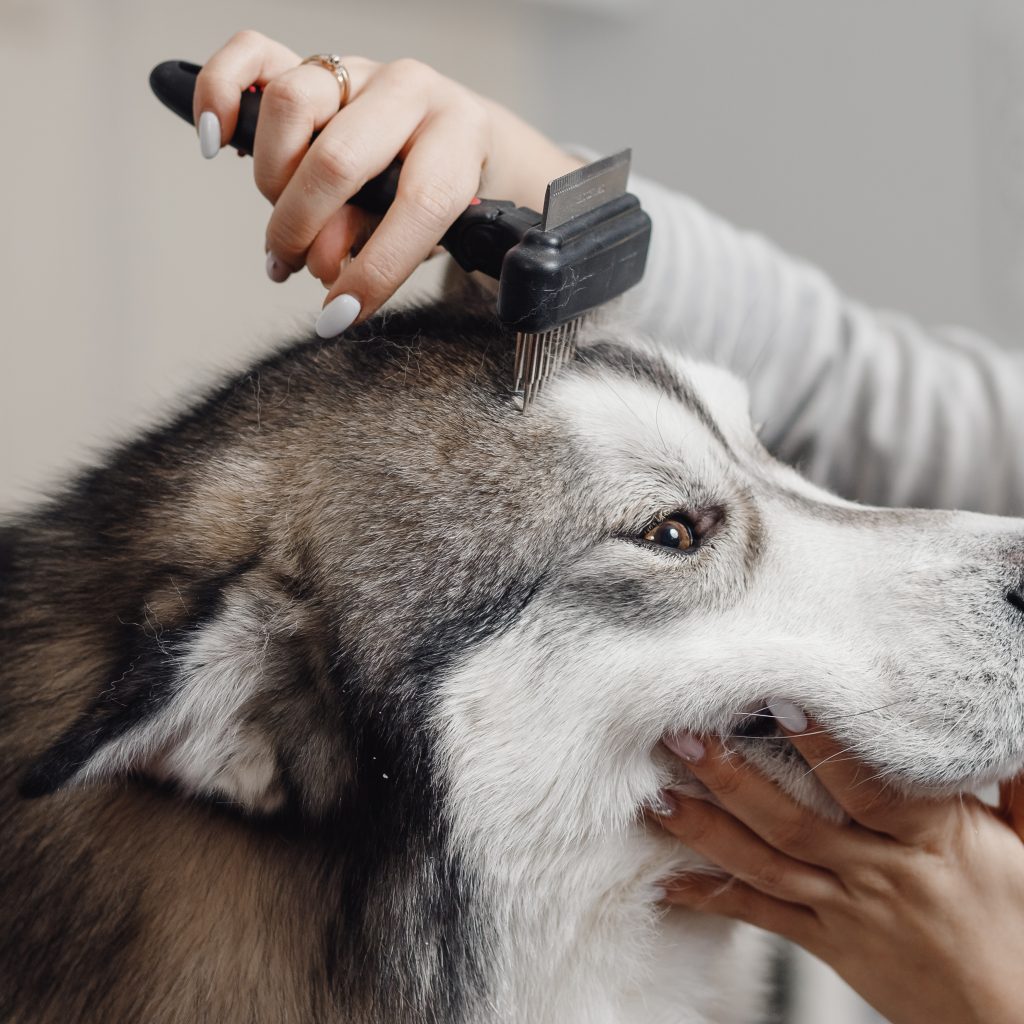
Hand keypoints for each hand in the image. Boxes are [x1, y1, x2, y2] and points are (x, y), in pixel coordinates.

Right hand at [194, 30, 581, 333]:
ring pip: (290, 106)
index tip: (339, 317)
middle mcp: (410, 92)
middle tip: (294, 266)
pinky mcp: (315, 63)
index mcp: (456, 138)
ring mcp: (359, 70)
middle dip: (303, 229)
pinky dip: (219, 93)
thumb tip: (321, 259)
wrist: (460, 142)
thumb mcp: (431, 236)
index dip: (374, 271)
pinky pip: (251, 54)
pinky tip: (217, 141)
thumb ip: (381, 245)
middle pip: (337, 158)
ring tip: (284, 223)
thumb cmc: (444, 198)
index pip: (418, 205)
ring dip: (273, 182)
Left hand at [656, 711, 1023, 1023]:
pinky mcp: (831, 944)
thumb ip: (1013, 785)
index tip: (777, 702)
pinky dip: (714, 900)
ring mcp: (849, 911)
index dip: (823, 745)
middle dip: (732, 779)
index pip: (869, 786)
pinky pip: (764, 919)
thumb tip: (1003, 730)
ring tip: (659, 796)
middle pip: (794, 821)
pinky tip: (669, 882)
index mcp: (935, 842)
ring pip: (766, 867)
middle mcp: (880, 873)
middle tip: (684, 738)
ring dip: (707, 830)